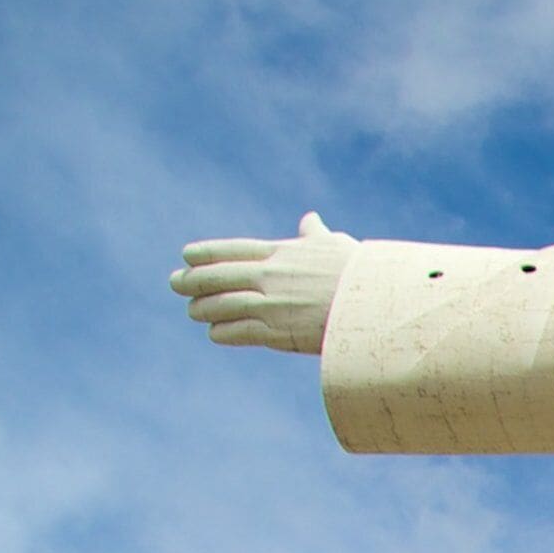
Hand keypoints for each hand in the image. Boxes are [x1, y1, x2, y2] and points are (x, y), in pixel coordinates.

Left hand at [170, 213, 355, 353]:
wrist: (378, 306)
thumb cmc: (362, 274)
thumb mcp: (336, 246)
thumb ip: (315, 235)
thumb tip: (309, 219)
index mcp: (282, 253)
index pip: (232, 249)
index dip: (206, 253)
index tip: (187, 255)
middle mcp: (270, 276)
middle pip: (218, 277)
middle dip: (192, 281)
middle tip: (175, 283)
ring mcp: (272, 305)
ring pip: (222, 305)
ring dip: (203, 309)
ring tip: (193, 311)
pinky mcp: (278, 332)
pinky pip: (239, 332)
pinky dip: (223, 332)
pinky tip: (214, 333)